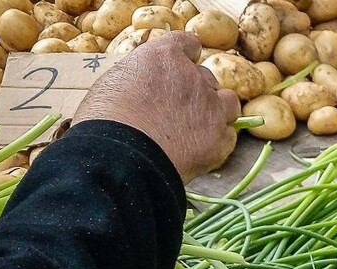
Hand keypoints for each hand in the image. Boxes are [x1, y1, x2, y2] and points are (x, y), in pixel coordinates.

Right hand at [73, 32, 239, 183]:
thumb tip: (148, 84)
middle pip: (205, 77)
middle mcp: (194, 76)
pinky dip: (218, 139)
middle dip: (195, 90)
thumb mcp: (116, 81)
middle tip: (177, 109)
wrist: (122, 155)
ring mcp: (211, 107)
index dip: (184, 57)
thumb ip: (142, 76)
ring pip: (228, 101)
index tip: (178, 69)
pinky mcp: (220, 137)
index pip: (188, 44)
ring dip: (217, 110)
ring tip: (198, 126)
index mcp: (166, 55)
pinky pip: (229, 134)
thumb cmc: (107, 119)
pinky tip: (200, 149)